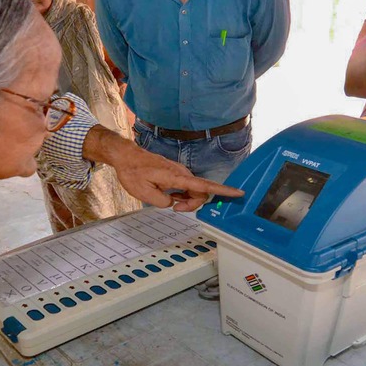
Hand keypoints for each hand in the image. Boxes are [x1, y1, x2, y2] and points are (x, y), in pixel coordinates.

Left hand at [84, 126, 244, 210]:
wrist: (126, 157)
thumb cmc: (133, 172)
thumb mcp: (144, 193)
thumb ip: (162, 202)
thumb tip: (172, 203)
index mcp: (176, 177)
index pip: (204, 186)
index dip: (223, 190)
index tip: (238, 193)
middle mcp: (182, 173)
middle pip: (201, 193)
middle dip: (193, 204)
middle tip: (175, 208)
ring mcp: (180, 172)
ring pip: (194, 191)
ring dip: (186, 200)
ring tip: (169, 201)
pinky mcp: (176, 173)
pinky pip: (187, 187)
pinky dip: (182, 195)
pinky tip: (169, 196)